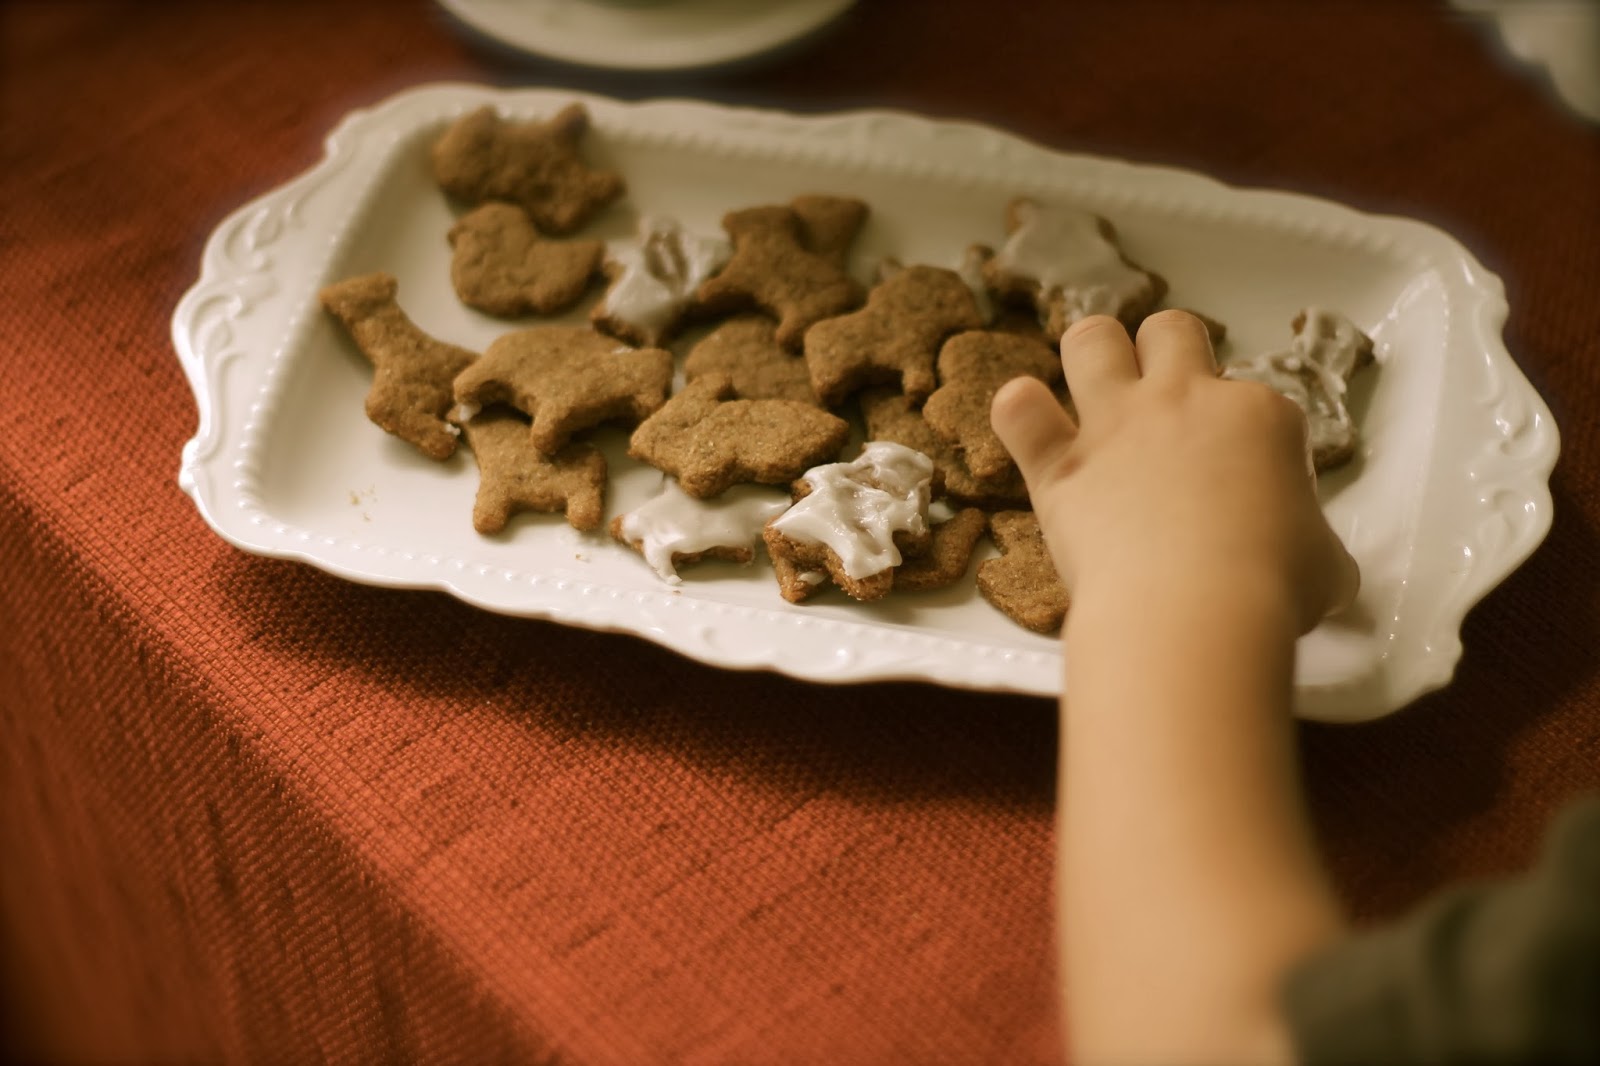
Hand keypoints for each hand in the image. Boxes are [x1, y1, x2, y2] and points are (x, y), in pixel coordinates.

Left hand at [990, 311, 1357, 633]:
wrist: (1194, 611)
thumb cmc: (1273, 590)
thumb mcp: (1329, 569)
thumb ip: (1320, 552)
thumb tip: (1320, 570)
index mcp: (1261, 417)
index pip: (1256, 402)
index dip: (1249, 440)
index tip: (1247, 489)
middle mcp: (1184, 402)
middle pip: (1172, 330)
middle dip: (1167, 354)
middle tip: (1168, 407)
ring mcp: (1115, 427)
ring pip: (1091, 338)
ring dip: (1090, 356)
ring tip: (1094, 390)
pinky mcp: (1059, 465)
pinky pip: (1019, 409)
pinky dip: (1020, 415)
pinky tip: (1029, 429)